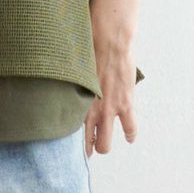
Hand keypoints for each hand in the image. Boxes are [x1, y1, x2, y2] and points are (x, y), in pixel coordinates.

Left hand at [84, 9, 139, 155]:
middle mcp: (91, 112)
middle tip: (92, 146)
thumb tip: (64, 88)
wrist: (109, 45)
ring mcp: (109, 111)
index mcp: (77, 104)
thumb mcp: (75, 76)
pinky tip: (129, 137)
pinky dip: (130, 134)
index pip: (73, 132)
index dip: (75, 141)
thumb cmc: (89, 54)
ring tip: (107, 143)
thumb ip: (73, 89)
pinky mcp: (125, 105)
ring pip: (106, 143)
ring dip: (106, 145)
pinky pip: (129, 128)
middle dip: (91, 147)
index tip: (75, 145)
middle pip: (90, 144)